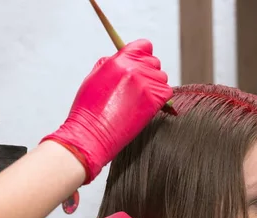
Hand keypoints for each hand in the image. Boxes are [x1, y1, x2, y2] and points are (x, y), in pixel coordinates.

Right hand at [40, 39, 172, 183]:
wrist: (92, 134)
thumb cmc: (89, 110)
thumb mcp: (94, 77)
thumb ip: (112, 64)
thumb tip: (124, 61)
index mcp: (119, 60)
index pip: (144, 45)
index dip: (143, 54)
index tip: (141, 63)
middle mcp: (135, 69)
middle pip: (154, 62)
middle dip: (148, 71)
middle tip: (138, 86)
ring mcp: (146, 85)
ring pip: (162, 78)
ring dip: (155, 85)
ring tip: (140, 98)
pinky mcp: (154, 101)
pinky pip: (167, 93)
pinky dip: (161, 98)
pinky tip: (148, 104)